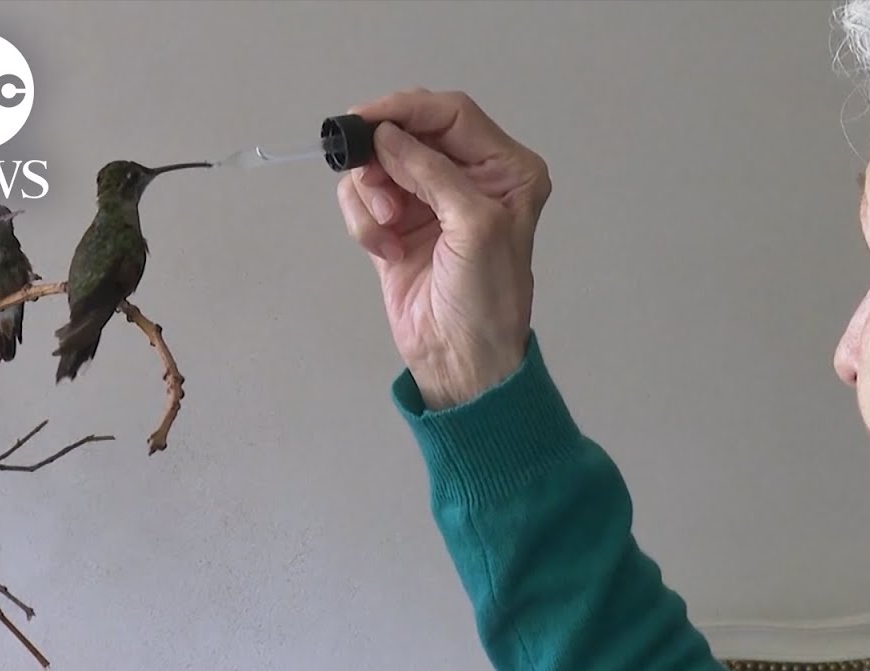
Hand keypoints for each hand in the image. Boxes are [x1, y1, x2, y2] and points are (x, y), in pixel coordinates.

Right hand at [336, 89, 552, 409]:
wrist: (461, 362)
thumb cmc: (486, 298)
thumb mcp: (474, 225)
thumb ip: (431, 172)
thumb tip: (385, 134)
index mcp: (506, 169)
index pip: (452, 115)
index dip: (407, 109)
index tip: (365, 119)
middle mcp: (470, 177)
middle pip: (410, 132)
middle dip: (384, 156)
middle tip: (373, 183)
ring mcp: (430, 200)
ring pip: (379, 164)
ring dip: (372, 195)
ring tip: (387, 230)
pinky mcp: (396, 225)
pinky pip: (363, 198)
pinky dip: (364, 222)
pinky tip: (385, 251)